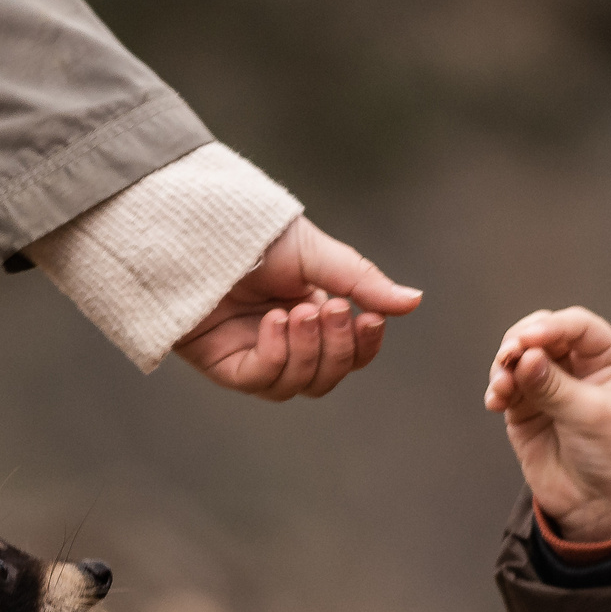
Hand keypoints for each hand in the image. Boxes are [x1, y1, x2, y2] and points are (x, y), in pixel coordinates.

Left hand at [174, 217, 422, 399]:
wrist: (196, 228)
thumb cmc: (249, 231)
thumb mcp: (314, 253)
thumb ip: (361, 281)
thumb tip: (414, 300)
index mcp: (312, 313)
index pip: (351, 352)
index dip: (365, 345)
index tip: (372, 318)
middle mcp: (286, 340)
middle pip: (329, 375)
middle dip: (338, 348)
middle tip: (331, 308)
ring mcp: (256, 355)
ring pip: (300, 384)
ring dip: (308, 351)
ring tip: (298, 311)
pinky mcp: (225, 365)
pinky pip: (263, 380)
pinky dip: (276, 356)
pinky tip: (273, 323)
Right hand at [485, 308, 610, 542]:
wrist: (595, 502)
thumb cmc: (610, 455)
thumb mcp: (590, 417)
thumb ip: (555, 386)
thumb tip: (524, 358)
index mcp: (606, 356)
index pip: (576, 325)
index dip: (551, 327)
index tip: (529, 342)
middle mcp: (575, 363)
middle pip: (540, 332)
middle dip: (520, 341)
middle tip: (508, 358)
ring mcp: (547, 382)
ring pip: (517, 355)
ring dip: (503, 366)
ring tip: (501, 389)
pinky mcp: (523, 405)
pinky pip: (504, 386)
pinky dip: (496, 389)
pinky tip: (495, 402)